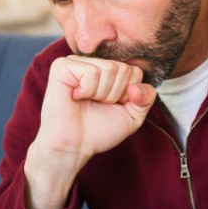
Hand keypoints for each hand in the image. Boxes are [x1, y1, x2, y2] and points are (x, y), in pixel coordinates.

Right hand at [23, 56, 156, 208]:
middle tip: (96, 104)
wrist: (73, 146)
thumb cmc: (98, 131)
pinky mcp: (62, 66)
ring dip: (101, 94)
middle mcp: (93, 62)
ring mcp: (77, 62)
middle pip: (123, 68)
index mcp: (108, 70)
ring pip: (109, 68)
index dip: (127, 94)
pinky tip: (75, 96)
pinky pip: (91, 72)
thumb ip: (146, 98)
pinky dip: (87, 90)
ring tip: (85, 101)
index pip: (135, 71)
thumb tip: (136, 86)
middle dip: (114, 94)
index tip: (111, 105)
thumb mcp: (132, 116)